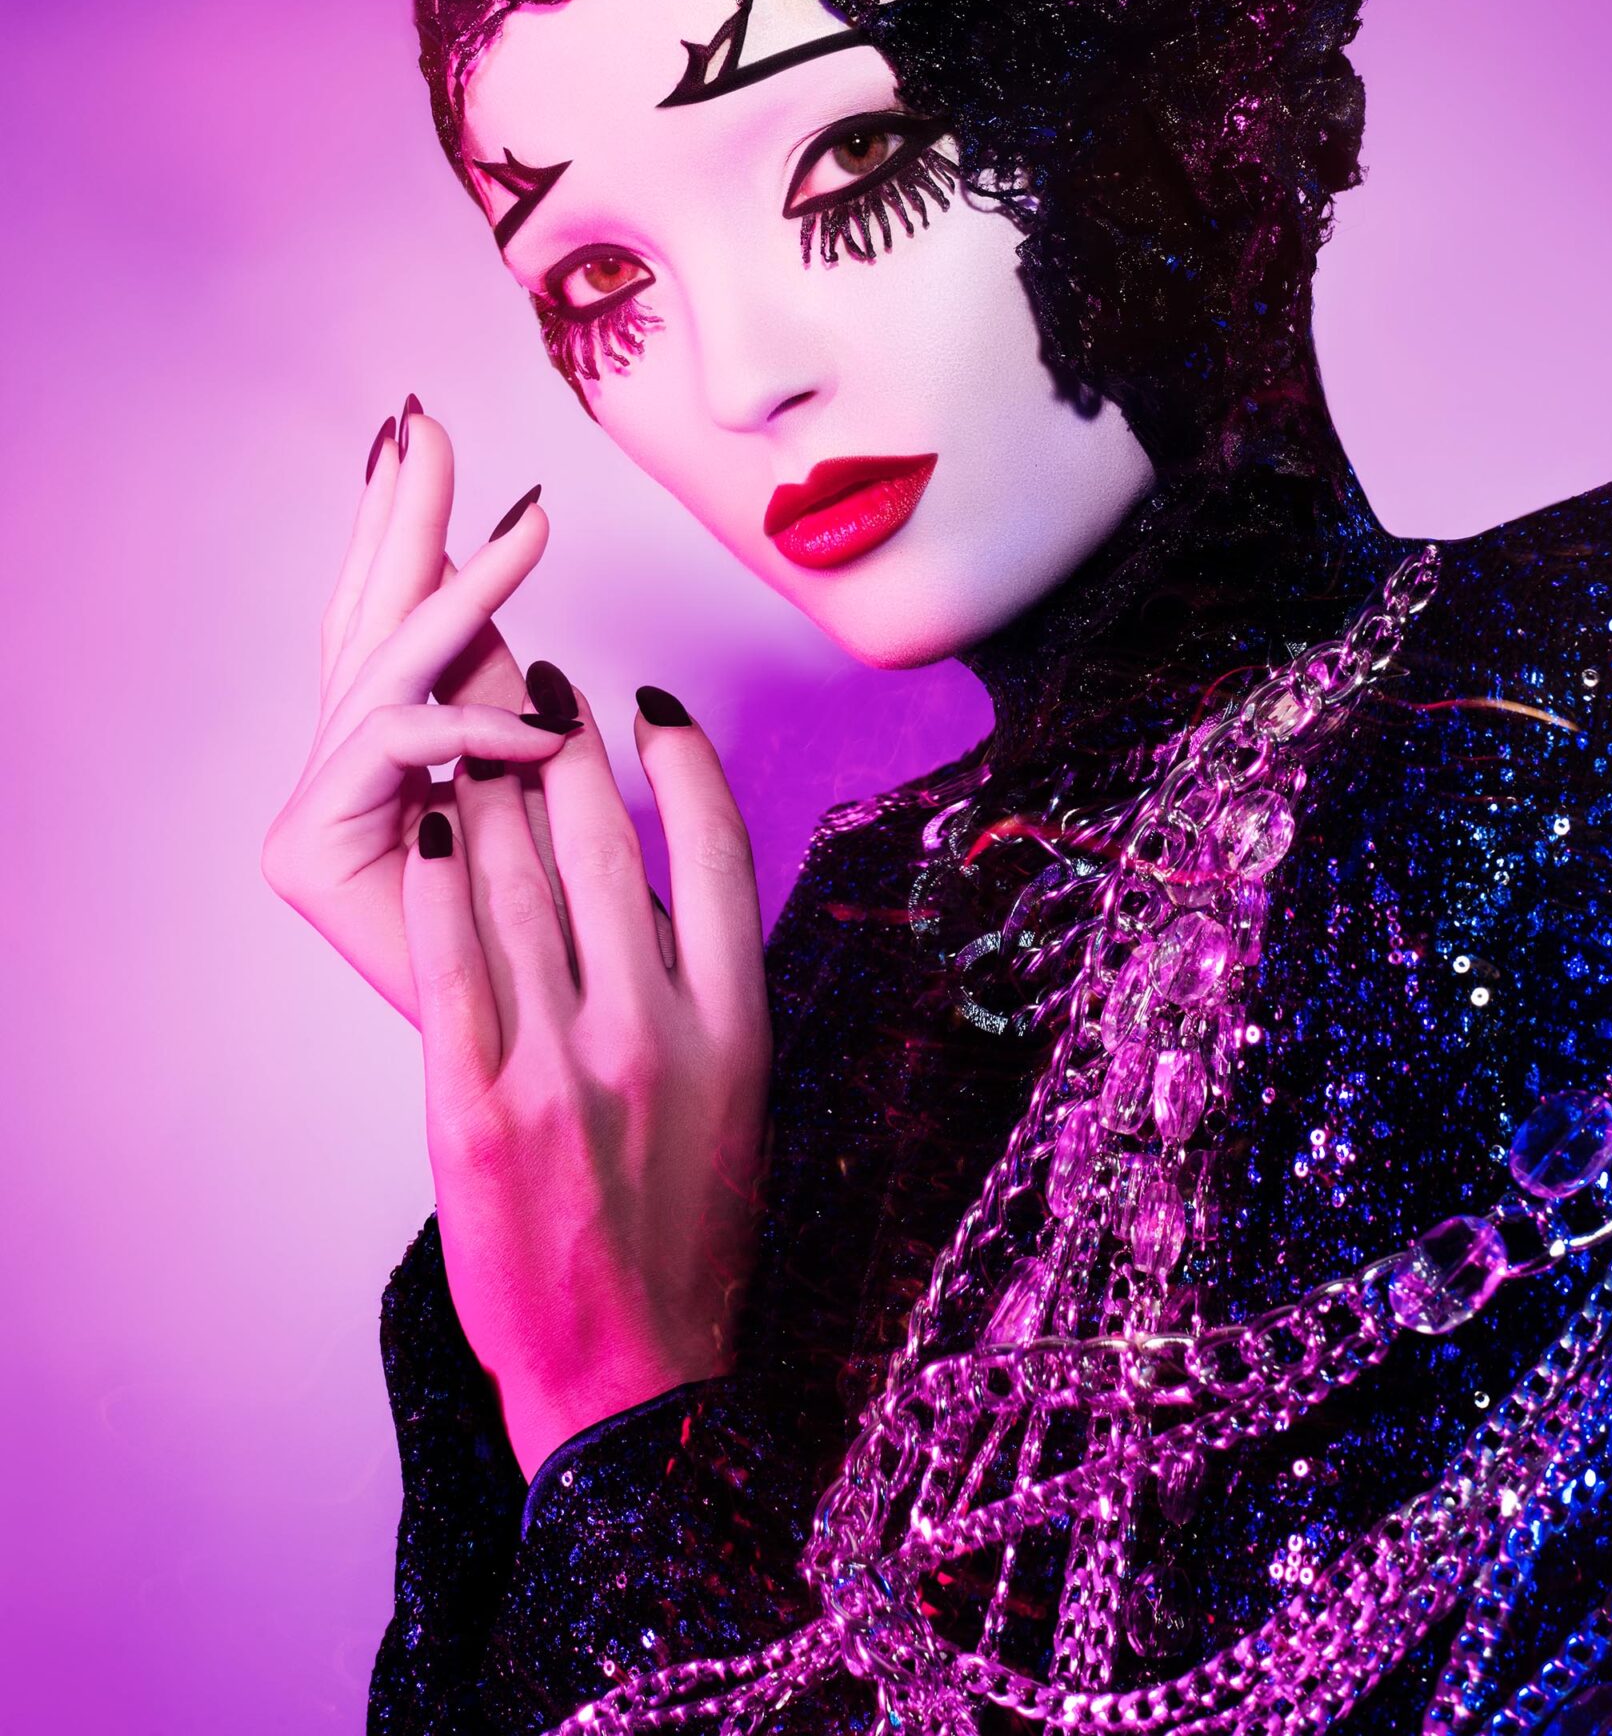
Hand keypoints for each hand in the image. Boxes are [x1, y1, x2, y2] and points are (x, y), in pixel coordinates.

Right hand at [262, 406, 567, 1020]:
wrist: (542, 1076)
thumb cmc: (559, 943)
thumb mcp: (540, 790)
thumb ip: (511, 697)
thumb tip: (516, 607)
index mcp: (392, 752)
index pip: (392, 616)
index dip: (403, 527)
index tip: (419, 438)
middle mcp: (340, 771)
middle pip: (367, 619)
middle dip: (399, 517)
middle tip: (422, 424)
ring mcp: (312, 809)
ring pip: (385, 670)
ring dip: (463, 591)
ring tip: (529, 526)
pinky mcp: (306, 852)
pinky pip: (396, 753)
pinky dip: (468, 725)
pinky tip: (536, 720)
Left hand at [402, 682, 770, 1476]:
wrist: (630, 1375)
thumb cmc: (687, 1232)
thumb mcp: (738, 1098)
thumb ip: (707, 988)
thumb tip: (665, 873)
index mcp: (736, 1027)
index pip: (720, 852)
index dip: (683, 759)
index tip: (652, 700)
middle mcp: (655, 1034)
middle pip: (606, 849)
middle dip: (568, 749)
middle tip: (546, 684)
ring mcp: (561, 1070)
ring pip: (519, 889)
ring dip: (490, 793)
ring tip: (476, 734)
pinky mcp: (474, 1111)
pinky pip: (451, 965)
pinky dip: (434, 882)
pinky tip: (425, 824)